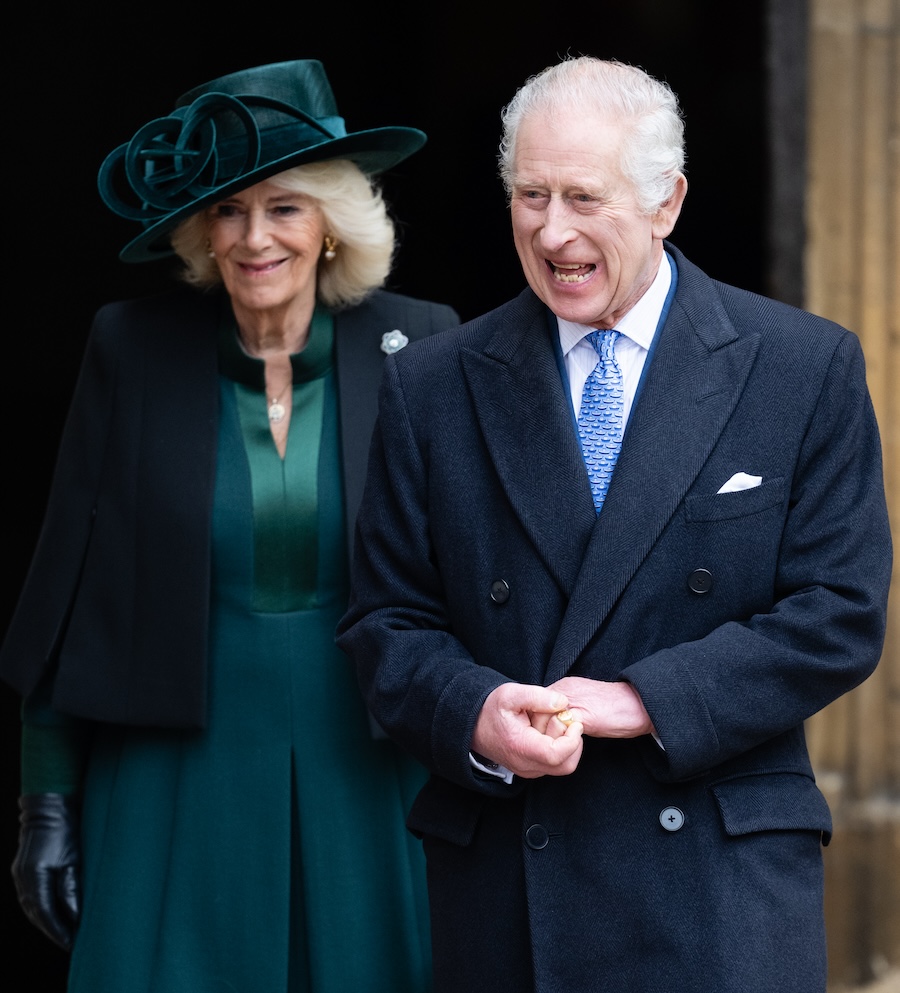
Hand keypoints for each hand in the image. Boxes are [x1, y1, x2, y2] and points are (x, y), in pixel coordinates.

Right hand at [11, 793, 80, 950]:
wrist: (50, 806)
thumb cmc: (66, 828)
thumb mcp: (74, 858)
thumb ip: (71, 888)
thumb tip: (74, 917)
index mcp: (34, 876)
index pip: (45, 913)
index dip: (59, 930)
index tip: (72, 943)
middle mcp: (22, 879)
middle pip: (36, 914)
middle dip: (53, 930)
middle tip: (71, 942)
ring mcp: (20, 875)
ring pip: (32, 908)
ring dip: (47, 921)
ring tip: (65, 932)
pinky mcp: (23, 871)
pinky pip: (31, 897)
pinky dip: (42, 909)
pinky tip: (54, 914)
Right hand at [471, 683, 582, 778]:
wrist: (473, 725)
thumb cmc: (491, 709)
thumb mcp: (511, 694)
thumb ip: (538, 696)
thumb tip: (563, 702)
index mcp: (521, 747)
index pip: (557, 755)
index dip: (572, 739)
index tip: (574, 721)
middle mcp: (525, 765)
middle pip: (565, 765)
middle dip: (573, 743)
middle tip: (565, 722)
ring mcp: (528, 770)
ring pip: (563, 767)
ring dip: (567, 746)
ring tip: (556, 725)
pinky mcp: (531, 770)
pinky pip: (555, 765)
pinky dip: (560, 750)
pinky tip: (550, 731)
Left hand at [545, 676, 655, 738]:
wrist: (640, 704)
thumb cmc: (615, 707)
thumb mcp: (584, 702)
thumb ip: (566, 707)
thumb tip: (551, 722)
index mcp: (564, 686)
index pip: (535, 704)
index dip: (535, 722)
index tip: (538, 734)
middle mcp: (564, 690)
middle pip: (535, 711)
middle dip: (536, 731)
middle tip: (543, 744)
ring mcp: (573, 701)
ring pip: (544, 721)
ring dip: (547, 737)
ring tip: (555, 747)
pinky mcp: (583, 715)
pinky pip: (560, 729)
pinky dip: (560, 741)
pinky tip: (568, 747)